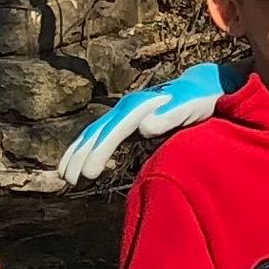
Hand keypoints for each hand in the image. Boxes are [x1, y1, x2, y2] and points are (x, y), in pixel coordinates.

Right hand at [57, 60, 234, 184]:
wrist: (204, 88)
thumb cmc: (200, 100)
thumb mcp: (191, 107)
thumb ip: (171, 116)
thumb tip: (144, 125)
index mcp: (139, 106)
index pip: (113, 131)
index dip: (99, 152)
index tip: (88, 173)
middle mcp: (127, 107)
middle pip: (97, 133)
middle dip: (80, 155)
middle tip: (70, 180)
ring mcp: (125, 113)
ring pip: (93, 133)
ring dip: (77, 153)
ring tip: (64, 177)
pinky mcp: (127, 122)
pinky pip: (99, 136)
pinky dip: (85, 149)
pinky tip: (78, 166)